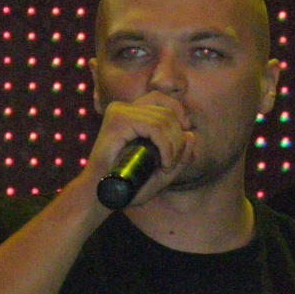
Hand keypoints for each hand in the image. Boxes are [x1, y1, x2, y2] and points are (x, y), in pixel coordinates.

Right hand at [83, 91, 196, 206]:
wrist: (103, 195)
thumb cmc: (130, 184)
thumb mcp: (161, 171)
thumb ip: (179, 156)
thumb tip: (191, 135)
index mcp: (129, 112)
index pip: (160, 98)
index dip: (178, 111)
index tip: (184, 132)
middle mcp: (123, 108)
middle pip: (166, 109)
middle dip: (178, 136)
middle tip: (172, 162)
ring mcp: (119, 112)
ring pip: (163, 119)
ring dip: (173, 145)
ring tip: (167, 165)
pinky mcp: (118, 121)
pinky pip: (154, 127)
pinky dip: (166, 146)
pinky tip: (164, 162)